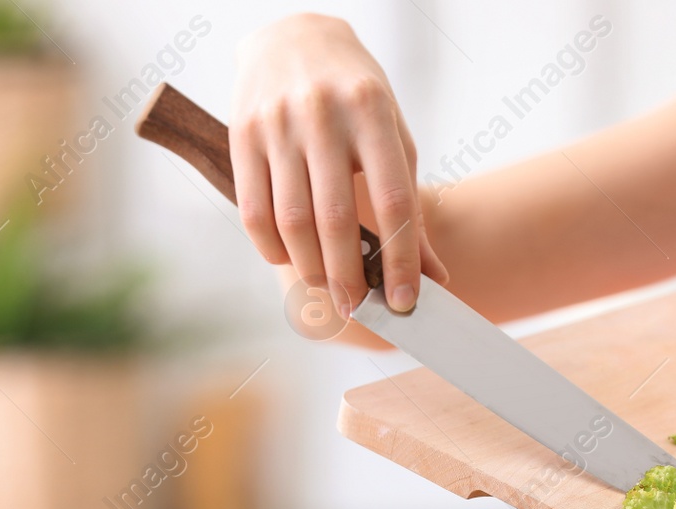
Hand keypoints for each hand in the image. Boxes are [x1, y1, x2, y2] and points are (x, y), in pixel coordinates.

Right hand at [230, 14, 447, 318]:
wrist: (294, 37)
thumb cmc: (357, 98)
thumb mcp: (394, 138)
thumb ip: (411, 208)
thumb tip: (433, 277)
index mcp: (372, 111)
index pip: (393, 202)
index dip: (401, 260)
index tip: (405, 302)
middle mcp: (323, 114)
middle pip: (335, 220)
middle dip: (349, 277)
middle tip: (358, 306)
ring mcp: (277, 123)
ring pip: (291, 222)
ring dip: (311, 270)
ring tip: (328, 288)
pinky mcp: (242, 134)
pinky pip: (253, 212)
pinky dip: (273, 250)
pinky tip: (291, 260)